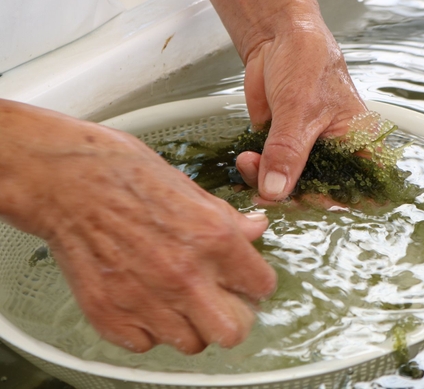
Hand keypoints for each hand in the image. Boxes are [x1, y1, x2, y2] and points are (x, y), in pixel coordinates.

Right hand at [0, 100, 276, 353]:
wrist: (66, 182)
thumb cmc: (124, 175)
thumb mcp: (190, 188)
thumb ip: (228, 219)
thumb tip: (256, 229)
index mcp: (213, 239)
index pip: (262, 287)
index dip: (256, 284)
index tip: (247, 282)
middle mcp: (184, 275)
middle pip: (233, 332)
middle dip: (233, 318)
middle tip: (221, 301)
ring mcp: (146, 300)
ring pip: (191, 343)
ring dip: (191, 325)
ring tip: (178, 299)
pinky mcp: (110, 315)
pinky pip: (146, 344)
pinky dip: (149, 329)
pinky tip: (145, 300)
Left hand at [236, 24, 366, 199]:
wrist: (276, 38)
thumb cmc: (306, 60)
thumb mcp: (299, 108)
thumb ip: (287, 152)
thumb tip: (276, 191)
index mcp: (358, 143)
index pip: (362, 190)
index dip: (342, 204)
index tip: (312, 204)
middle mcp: (336, 152)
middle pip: (320, 194)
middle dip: (291, 196)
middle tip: (267, 191)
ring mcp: (307, 152)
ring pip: (291, 186)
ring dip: (266, 183)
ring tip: (248, 162)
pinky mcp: (281, 148)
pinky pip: (269, 172)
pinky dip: (255, 173)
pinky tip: (245, 161)